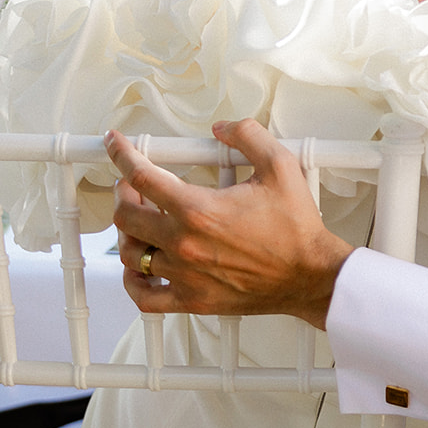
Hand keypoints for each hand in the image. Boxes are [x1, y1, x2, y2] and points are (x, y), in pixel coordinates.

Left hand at [106, 120, 353, 329]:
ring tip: (140, 220)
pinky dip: (133, 281)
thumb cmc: (297, 226)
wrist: (310, 274)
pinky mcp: (191, 299)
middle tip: (133, 185)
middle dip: (123, 194)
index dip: (122, 155)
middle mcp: (183, 243)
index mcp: (199, 209)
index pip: (142, 176)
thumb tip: (222, 128)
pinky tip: (140, 267)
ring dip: (128, 232)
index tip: (116, 145)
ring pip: (130, 254)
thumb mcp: (281, 166)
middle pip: (125, 216)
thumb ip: (249, 136)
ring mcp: (184, 274)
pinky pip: (144, 296)